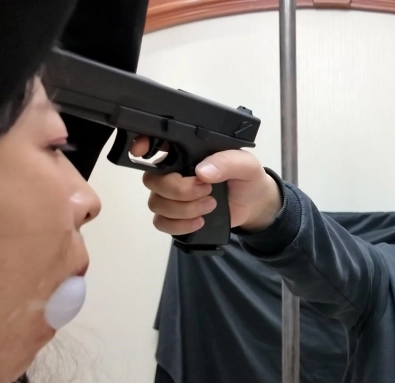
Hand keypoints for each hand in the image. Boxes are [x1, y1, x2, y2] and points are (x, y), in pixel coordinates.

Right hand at [131, 137, 281, 234]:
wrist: (254, 205)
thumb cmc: (247, 179)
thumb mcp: (245, 165)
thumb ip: (227, 162)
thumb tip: (202, 171)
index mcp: (187, 153)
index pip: (156, 144)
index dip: (142, 146)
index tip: (140, 152)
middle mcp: (174, 172)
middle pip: (153, 180)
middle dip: (179, 190)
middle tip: (207, 190)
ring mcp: (172, 196)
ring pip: (156, 203)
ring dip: (183, 209)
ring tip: (210, 206)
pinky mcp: (176, 216)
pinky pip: (161, 223)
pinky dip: (178, 225)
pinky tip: (199, 222)